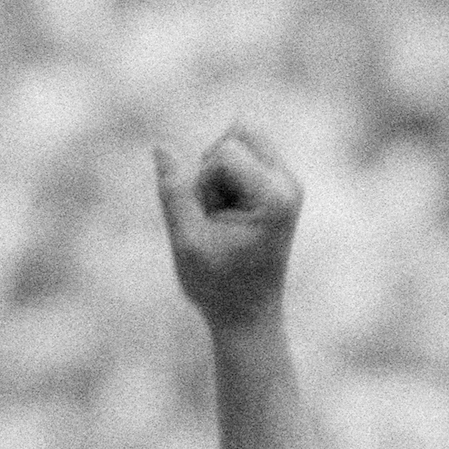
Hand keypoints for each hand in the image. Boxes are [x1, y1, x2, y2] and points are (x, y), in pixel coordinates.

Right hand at [153, 124, 302, 329]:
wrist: (248, 315)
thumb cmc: (218, 285)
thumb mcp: (186, 240)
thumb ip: (174, 191)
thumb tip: (160, 147)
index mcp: (274, 196)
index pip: (224, 152)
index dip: (203, 181)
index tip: (209, 221)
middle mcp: (288, 183)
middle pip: (238, 133)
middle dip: (212, 167)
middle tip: (216, 215)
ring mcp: (287, 183)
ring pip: (238, 140)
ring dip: (217, 173)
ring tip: (222, 217)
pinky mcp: (279, 186)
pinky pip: (242, 156)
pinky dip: (225, 178)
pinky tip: (228, 213)